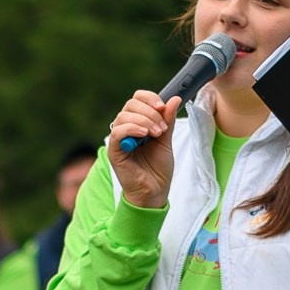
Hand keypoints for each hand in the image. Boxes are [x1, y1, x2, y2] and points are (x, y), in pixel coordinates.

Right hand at [105, 90, 179, 209]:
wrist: (155, 191)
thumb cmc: (158, 168)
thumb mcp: (166, 140)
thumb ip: (168, 120)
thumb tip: (175, 99)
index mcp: (138, 123)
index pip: (137, 99)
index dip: (149, 98)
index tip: (163, 106)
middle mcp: (126, 128)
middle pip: (130, 105)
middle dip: (150, 112)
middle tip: (163, 127)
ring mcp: (119, 139)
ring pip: (123, 116)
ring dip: (144, 120)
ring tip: (157, 134)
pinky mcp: (114, 151)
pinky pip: (117, 132)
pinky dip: (131, 129)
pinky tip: (144, 135)